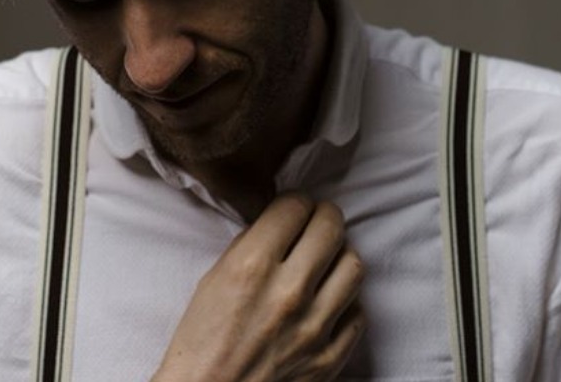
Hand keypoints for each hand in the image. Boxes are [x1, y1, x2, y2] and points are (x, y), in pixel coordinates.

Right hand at [152, 193, 364, 381]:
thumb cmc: (202, 339)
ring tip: (325, 261)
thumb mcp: (215, 277)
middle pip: (331, 226)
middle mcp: (288, 292)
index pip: (296, 206)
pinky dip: (346, 302)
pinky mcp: (329, 358)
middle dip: (323, 216)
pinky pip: (358, 313)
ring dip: (339, 255)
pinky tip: (328, 301)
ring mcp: (314, 327)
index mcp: (252, 265)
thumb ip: (251, 244)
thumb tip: (282, 222)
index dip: (295, 202)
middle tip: (316, 222)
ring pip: (353, 265)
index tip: (293, 209)